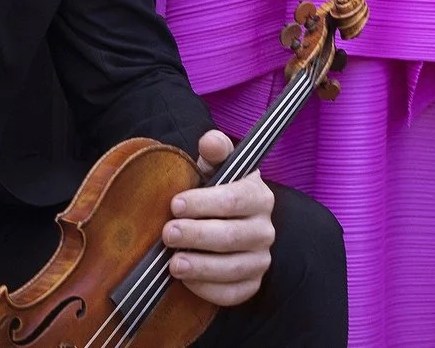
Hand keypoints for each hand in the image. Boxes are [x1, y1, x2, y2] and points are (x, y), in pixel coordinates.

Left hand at [164, 130, 274, 307]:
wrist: (229, 228)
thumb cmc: (218, 196)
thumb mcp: (217, 170)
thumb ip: (215, 152)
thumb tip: (210, 140)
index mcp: (258, 197)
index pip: (235, 200)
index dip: (204, 203)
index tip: (176, 204)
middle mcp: (265, 229)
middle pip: (232, 235)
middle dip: (197, 235)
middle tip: (169, 233)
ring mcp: (260, 259)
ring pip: (233, 267)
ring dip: (201, 266)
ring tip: (174, 263)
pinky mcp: (251, 284)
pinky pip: (233, 293)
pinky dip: (209, 289)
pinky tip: (187, 281)